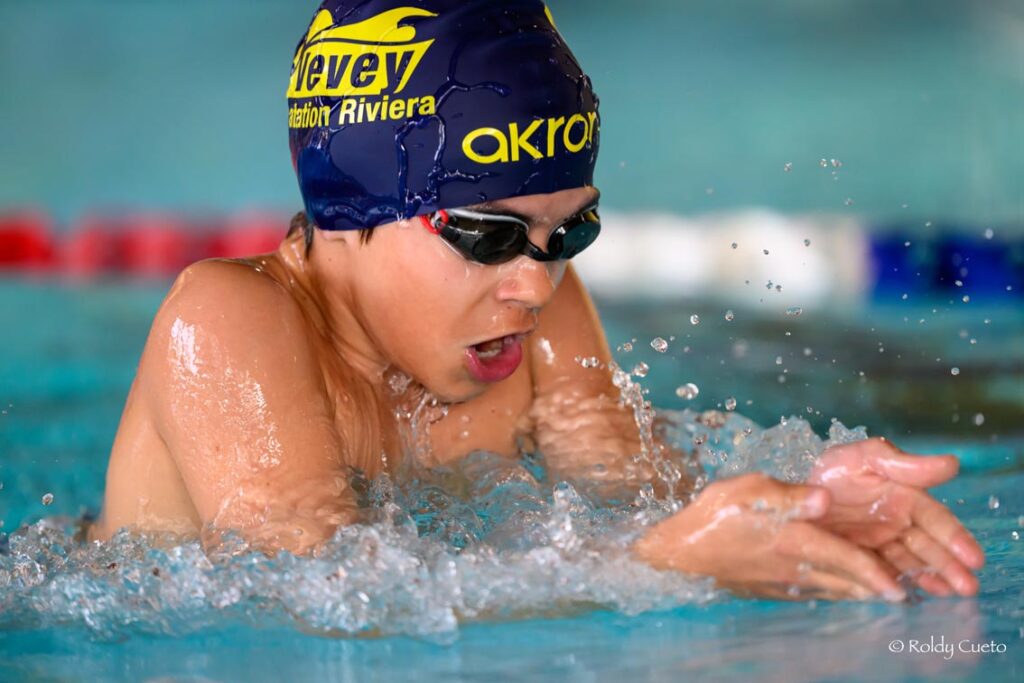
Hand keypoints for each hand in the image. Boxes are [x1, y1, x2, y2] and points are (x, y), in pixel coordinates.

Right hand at [632, 472, 907, 601]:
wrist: (679, 553)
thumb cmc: (713, 515)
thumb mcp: (748, 491)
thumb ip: (788, 495)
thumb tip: (825, 498)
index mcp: (794, 539)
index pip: (845, 559)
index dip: (876, 573)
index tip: (902, 588)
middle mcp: (795, 565)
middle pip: (847, 581)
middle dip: (877, 589)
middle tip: (907, 595)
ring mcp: (783, 580)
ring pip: (832, 590)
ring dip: (860, 593)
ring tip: (883, 595)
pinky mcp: (771, 587)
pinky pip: (814, 592)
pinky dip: (836, 593)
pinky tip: (840, 591)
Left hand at [808, 437, 984, 596]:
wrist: (795, 497)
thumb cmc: (834, 471)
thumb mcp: (863, 458)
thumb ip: (902, 463)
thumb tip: (951, 464)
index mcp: (905, 498)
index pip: (935, 519)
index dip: (954, 538)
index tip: (972, 558)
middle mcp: (897, 525)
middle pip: (927, 547)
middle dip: (949, 567)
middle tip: (967, 587)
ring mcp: (880, 546)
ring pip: (909, 564)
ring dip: (930, 579)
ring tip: (947, 595)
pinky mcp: (861, 562)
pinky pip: (882, 576)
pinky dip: (897, 586)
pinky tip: (909, 597)